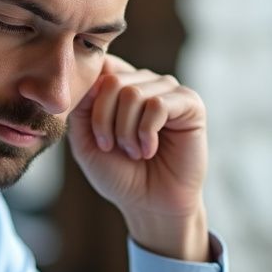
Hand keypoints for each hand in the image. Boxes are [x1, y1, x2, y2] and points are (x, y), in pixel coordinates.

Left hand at [68, 55, 211, 260]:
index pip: (100, 66)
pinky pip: (158, 104)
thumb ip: (81, 107)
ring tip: (134, 152)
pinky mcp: (190, 104)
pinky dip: (146, 132)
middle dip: (104, 120)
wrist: (149, 204)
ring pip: (134, 93)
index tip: (92, 132)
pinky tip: (149, 149)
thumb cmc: (119, 174)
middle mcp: (146, 82)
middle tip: (111, 147)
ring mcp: (169, 91)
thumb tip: (92, 76)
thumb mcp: (86, 141)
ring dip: (125, 131)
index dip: (89, 98)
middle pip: (113, 81)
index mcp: (121, 86)